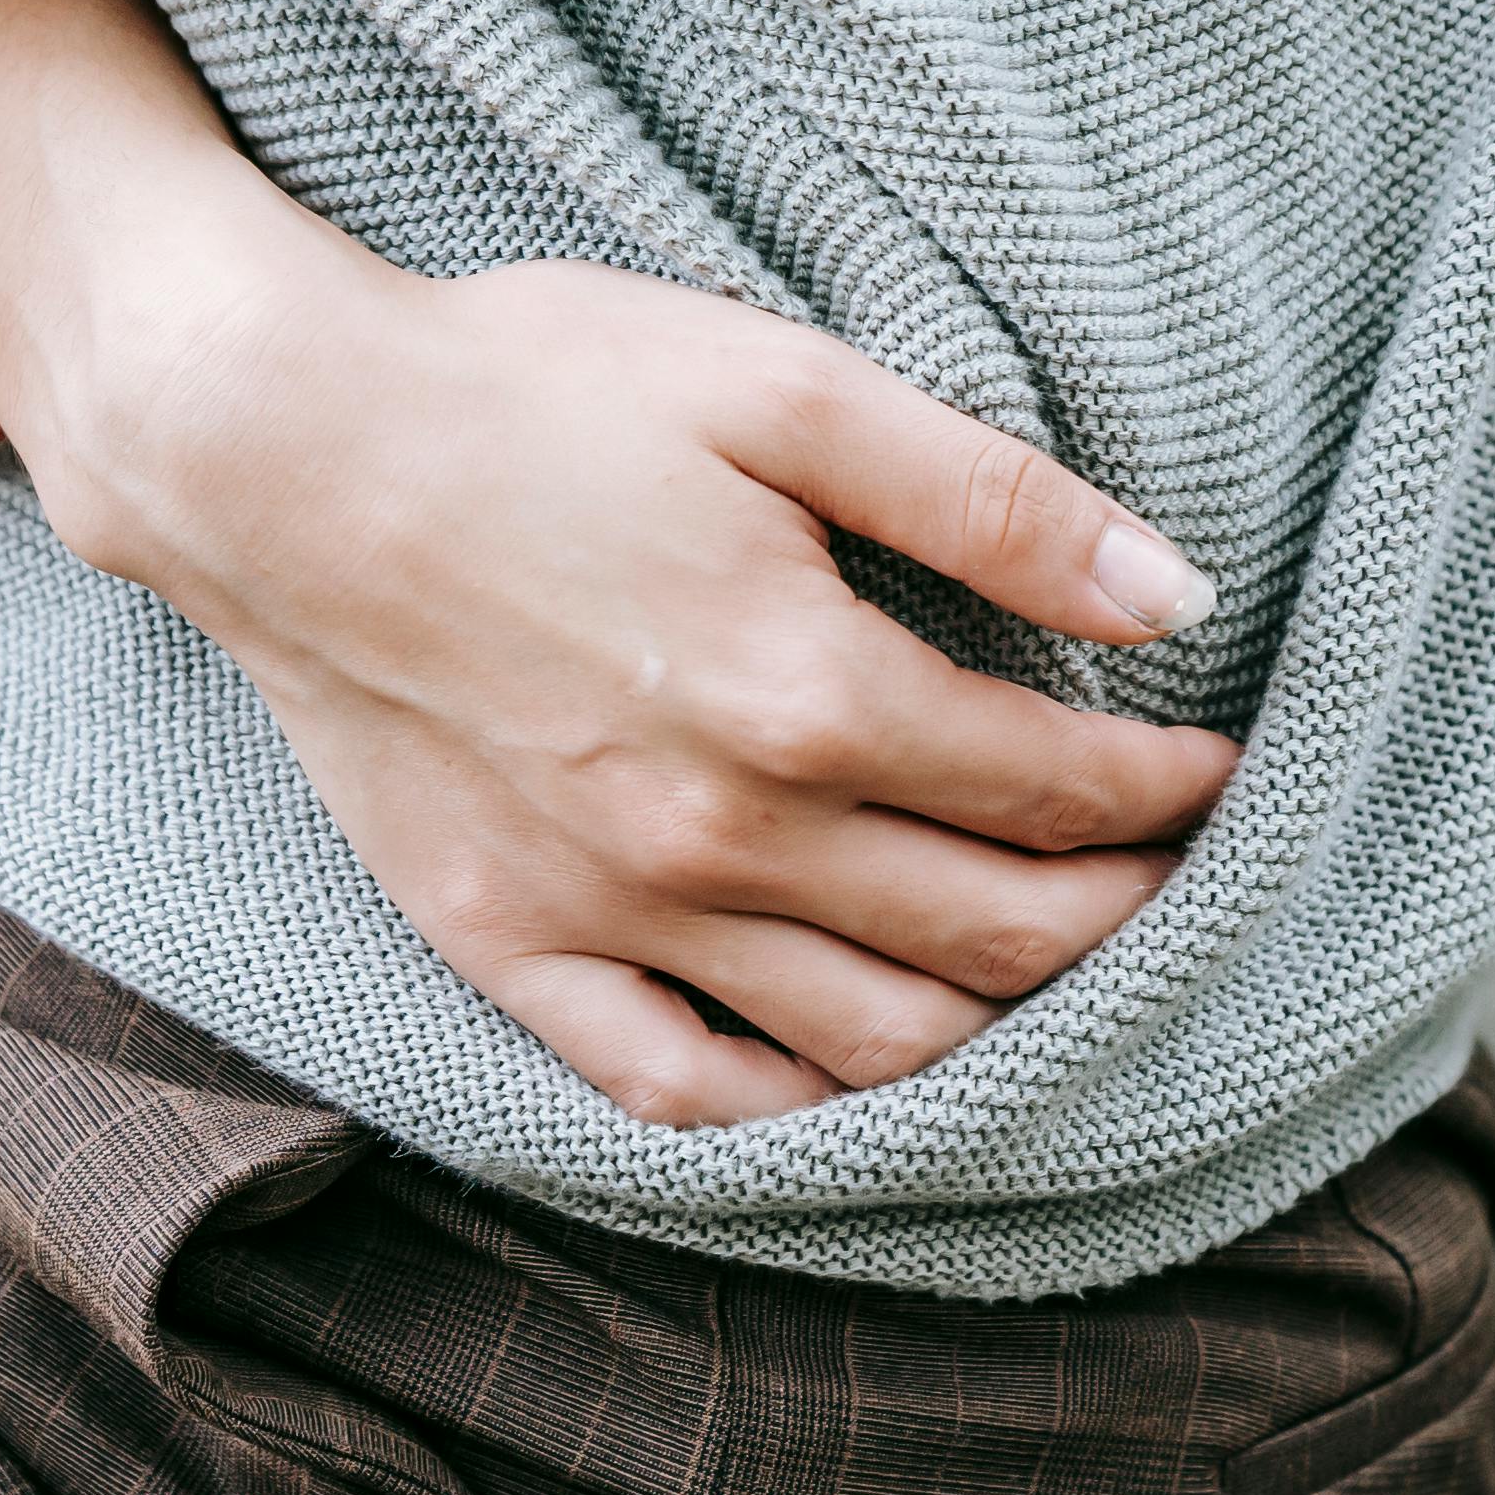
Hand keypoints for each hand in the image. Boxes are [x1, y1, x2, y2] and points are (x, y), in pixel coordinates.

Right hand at [0, 0, 1245, 1124]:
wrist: (270, 449)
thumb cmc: (532, 387)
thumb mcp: (784, 385)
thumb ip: (991, 502)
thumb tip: (1173, 595)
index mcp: (808, 691)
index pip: (1057, 793)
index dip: (1169, 793)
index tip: (1225, 771)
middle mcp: (721, 837)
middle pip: (995, 938)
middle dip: (1124, 917)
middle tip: (1181, 879)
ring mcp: (609, 913)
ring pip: (869, 1043)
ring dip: (999, 1024)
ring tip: (1055, 964)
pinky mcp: (507, 947)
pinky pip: (681, 1093)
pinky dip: (800, 1108)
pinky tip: (864, 1068)